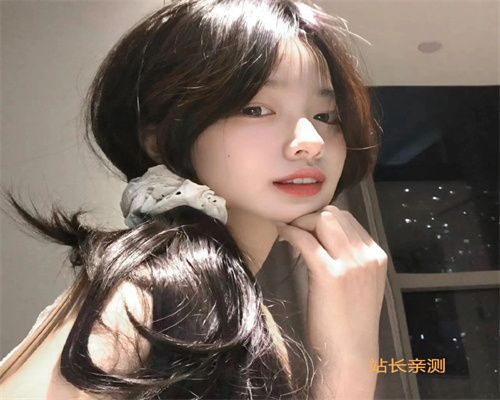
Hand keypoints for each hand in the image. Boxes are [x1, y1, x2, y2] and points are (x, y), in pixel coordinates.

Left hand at [276, 205, 387, 368]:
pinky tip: (282, 235)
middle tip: (294, 228)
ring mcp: (351, 264)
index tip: (306, 227)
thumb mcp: (359, 285)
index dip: (322, 219)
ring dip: (301, 222)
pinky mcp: (330, 275)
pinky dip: (291, 233)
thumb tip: (322, 239)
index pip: (348, 219)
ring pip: (322, 220)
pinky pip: (306, 240)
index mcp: (376, 256)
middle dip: (310, 217)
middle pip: (335, 215)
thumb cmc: (349, 324)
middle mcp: (367, 255)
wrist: (350, 356)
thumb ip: (350, 260)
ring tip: (288, 231)